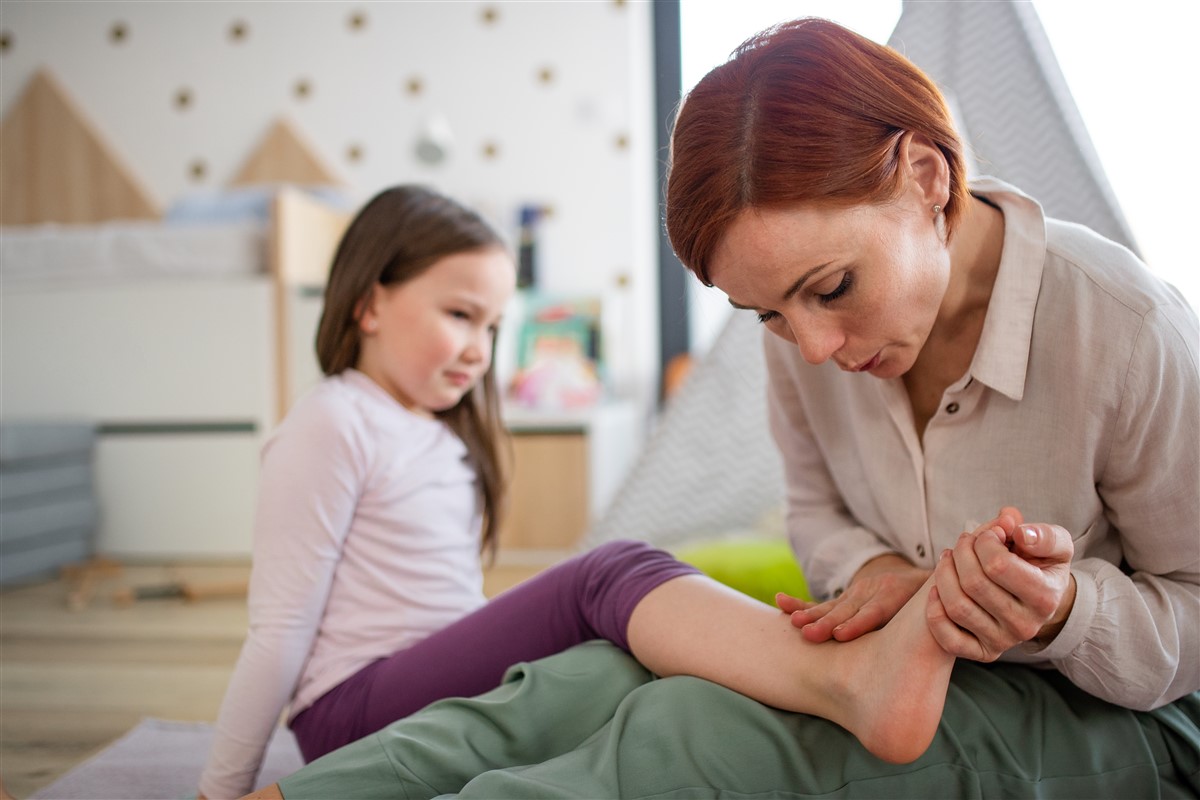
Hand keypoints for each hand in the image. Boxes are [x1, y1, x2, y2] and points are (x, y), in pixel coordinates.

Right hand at [778, 553, 929, 642]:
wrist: (924, 574)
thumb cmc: (935, 601)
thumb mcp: (940, 603)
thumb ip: (941, 617)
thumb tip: (953, 634)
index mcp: (896, 595)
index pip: (875, 612)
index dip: (858, 623)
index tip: (842, 636)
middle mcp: (872, 592)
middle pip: (847, 610)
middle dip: (826, 623)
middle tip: (807, 634)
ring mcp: (856, 594)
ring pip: (831, 606)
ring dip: (811, 615)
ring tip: (792, 622)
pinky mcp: (845, 598)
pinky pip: (820, 602)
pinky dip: (799, 603)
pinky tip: (779, 602)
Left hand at [927, 506, 1075, 660]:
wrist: (1038, 599)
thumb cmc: (1040, 565)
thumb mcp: (1054, 545)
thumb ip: (1042, 535)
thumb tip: (1014, 526)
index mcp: (1045, 597)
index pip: (998, 565)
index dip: (984, 541)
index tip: (987, 534)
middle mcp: (1026, 625)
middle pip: (973, 583)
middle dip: (961, 553)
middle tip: (964, 542)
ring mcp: (1003, 641)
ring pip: (957, 607)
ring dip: (943, 574)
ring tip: (949, 558)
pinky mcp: (983, 652)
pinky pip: (949, 639)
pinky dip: (935, 611)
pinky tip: (937, 589)